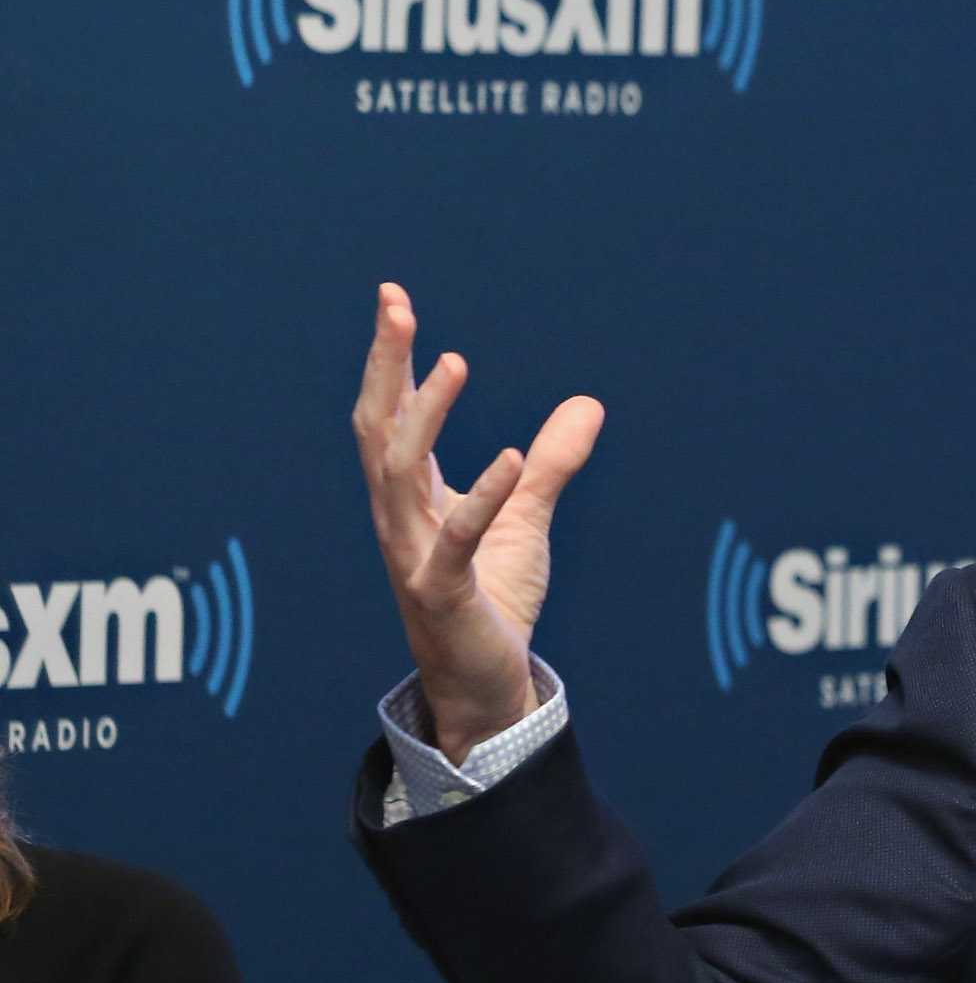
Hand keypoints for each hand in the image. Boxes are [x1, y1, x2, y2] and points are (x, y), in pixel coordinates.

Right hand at [355, 283, 604, 762]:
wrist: (485, 684)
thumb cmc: (493, 599)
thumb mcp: (526, 519)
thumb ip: (550, 463)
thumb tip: (589, 404)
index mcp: (410, 496)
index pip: (390, 413)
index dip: (391, 358)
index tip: (395, 298)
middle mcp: (399, 517)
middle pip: (379, 427)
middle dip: (386, 365)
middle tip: (396, 305)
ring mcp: (414, 554)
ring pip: (402, 472)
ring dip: (426, 415)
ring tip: (454, 361)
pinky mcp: (444, 591)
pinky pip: (460, 537)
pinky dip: (485, 496)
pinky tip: (510, 457)